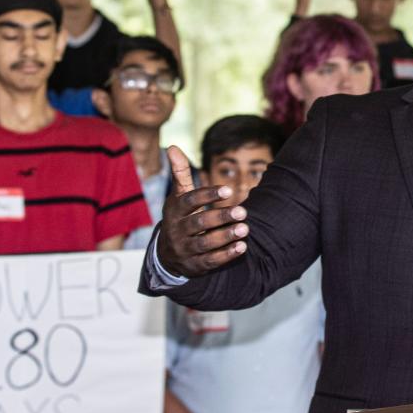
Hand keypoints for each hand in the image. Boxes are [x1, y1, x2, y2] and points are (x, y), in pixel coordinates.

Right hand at [156, 146, 249, 277]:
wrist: (167, 254)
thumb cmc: (180, 217)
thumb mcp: (178, 196)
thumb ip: (180, 173)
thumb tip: (173, 146)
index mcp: (175, 211)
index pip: (190, 201)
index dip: (208, 195)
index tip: (228, 189)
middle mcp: (177, 231)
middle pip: (199, 223)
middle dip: (221, 217)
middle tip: (243, 211)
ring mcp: (184, 249)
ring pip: (205, 243)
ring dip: (226, 236)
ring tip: (245, 229)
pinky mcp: (194, 266)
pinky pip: (210, 261)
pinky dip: (226, 255)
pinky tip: (242, 247)